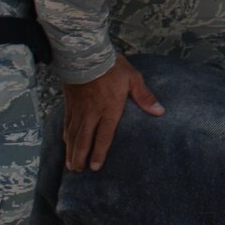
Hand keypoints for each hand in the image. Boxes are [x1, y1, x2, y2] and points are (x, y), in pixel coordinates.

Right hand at [62, 54, 163, 172]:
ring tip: (70, 165)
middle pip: (84, 140)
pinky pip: (66, 123)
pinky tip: (65, 143)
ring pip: (73, 134)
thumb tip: (159, 111)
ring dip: (71, 150)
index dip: (99, 153)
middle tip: (78, 171)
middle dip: (81, 157)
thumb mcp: (133, 78)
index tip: (95, 167)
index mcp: (109, 109)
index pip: (104, 136)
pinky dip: (65, 135)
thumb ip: (144, 97)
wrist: (85, 53)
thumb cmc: (112, 66)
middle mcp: (91, 113)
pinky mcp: (70, 103)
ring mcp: (79, 109)